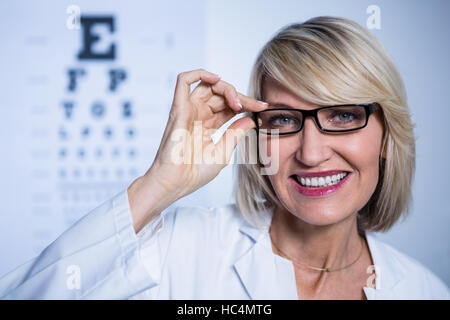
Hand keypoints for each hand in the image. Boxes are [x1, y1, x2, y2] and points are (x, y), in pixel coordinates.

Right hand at [128, 69, 267, 232]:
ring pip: (207, 85)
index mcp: (208, 125)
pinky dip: (199, 73)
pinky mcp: (178, 108)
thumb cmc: (195, 172)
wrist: (177, 183)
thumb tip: (251, 118)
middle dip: (241, 96)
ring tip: (237, 101)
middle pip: (220, 93)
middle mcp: (198, 115)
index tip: (264, 108)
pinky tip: (216, 79)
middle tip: (256, 105)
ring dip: (226, 87)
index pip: (229, 106)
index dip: (247, 104)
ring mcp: (188, 110)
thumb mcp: (224, 150)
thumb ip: (236, 131)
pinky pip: (183, 81)